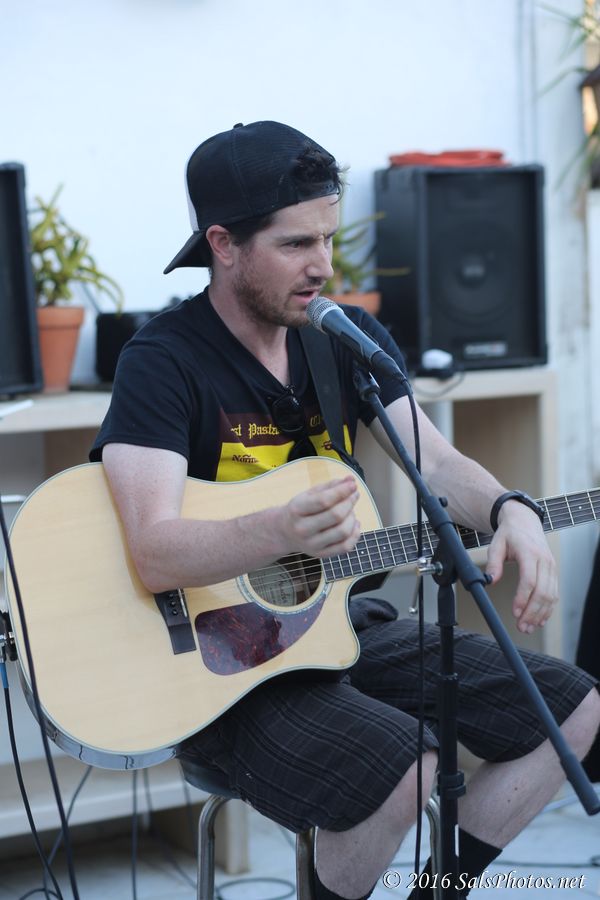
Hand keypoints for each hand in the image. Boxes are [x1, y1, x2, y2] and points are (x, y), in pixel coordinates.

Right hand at [276, 475, 360, 558]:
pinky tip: (354, 523)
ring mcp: (312, 544)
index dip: (342, 491)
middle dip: (349, 503)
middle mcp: (302, 529)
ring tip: (350, 510)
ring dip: (352, 517)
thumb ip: (331, 486)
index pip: (324, 500)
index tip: (353, 484)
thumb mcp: (309, 494)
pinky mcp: (321, 554)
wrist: (285, 532)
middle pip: (336, 516)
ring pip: (343, 531)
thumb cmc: (301, 510)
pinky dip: (355, 534)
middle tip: (354, 495)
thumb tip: (351, 480)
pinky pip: (346, 547)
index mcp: (297, 510)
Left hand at [485, 501, 557, 633]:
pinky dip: (548, 609)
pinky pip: (554, 593)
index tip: (515, 612)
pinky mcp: (554, 572)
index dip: (523, 598)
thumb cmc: (510, 533)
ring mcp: (551, 567)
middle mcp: (544, 561)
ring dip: (540, 614)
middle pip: (542, 592)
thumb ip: (493, 563)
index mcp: (529, 552)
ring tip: (528, 627)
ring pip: (551, 595)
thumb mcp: (496, 544)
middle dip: (532, 612)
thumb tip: (490, 581)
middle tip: (522, 627)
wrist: (525, 521)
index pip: (529, 580)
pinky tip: (539, 620)